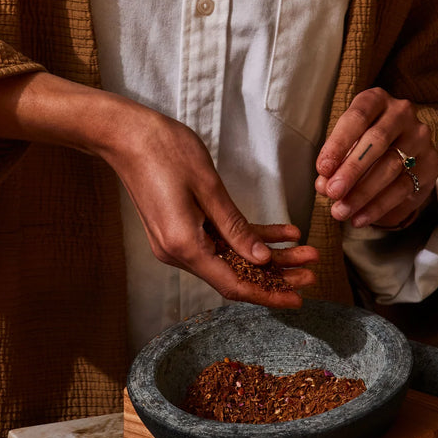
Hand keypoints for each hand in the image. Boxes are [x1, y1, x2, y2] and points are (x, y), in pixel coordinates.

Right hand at [99, 104, 318, 306]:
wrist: (126, 137)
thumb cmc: (164, 152)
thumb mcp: (208, 188)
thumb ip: (235, 228)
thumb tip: (260, 258)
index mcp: (184, 245)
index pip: (232, 283)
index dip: (267, 294)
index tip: (296, 299)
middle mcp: (178, 252)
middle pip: (234, 274)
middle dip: (275, 276)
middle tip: (311, 274)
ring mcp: (177, 243)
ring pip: (230, 259)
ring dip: (266, 257)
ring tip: (304, 252)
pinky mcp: (179, 231)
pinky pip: (218, 241)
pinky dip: (247, 239)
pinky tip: (281, 233)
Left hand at [315, 88, 437, 229]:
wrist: (400, 158)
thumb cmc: (361, 148)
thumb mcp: (343, 150)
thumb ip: (332, 164)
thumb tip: (323, 185)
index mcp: (376, 101)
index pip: (357, 117)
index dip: (338, 143)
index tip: (322, 169)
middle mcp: (401, 114)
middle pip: (376, 141)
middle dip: (351, 170)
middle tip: (332, 193)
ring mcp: (419, 138)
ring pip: (391, 166)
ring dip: (362, 193)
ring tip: (340, 212)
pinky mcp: (429, 164)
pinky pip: (402, 188)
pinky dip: (377, 206)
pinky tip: (358, 219)